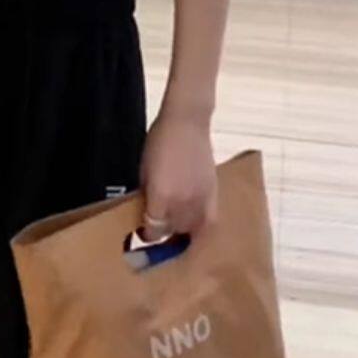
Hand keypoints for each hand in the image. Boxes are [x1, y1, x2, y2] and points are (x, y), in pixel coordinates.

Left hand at [137, 111, 218, 241]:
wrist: (186, 123)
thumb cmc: (159, 142)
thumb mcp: (144, 171)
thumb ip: (147, 196)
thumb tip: (147, 213)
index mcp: (161, 196)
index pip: (154, 230)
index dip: (147, 234)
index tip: (143, 232)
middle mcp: (182, 203)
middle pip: (173, 232)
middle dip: (163, 232)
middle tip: (157, 226)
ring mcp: (201, 199)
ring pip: (192, 230)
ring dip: (182, 231)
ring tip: (175, 226)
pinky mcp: (214, 193)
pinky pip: (210, 221)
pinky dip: (201, 227)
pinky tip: (195, 226)